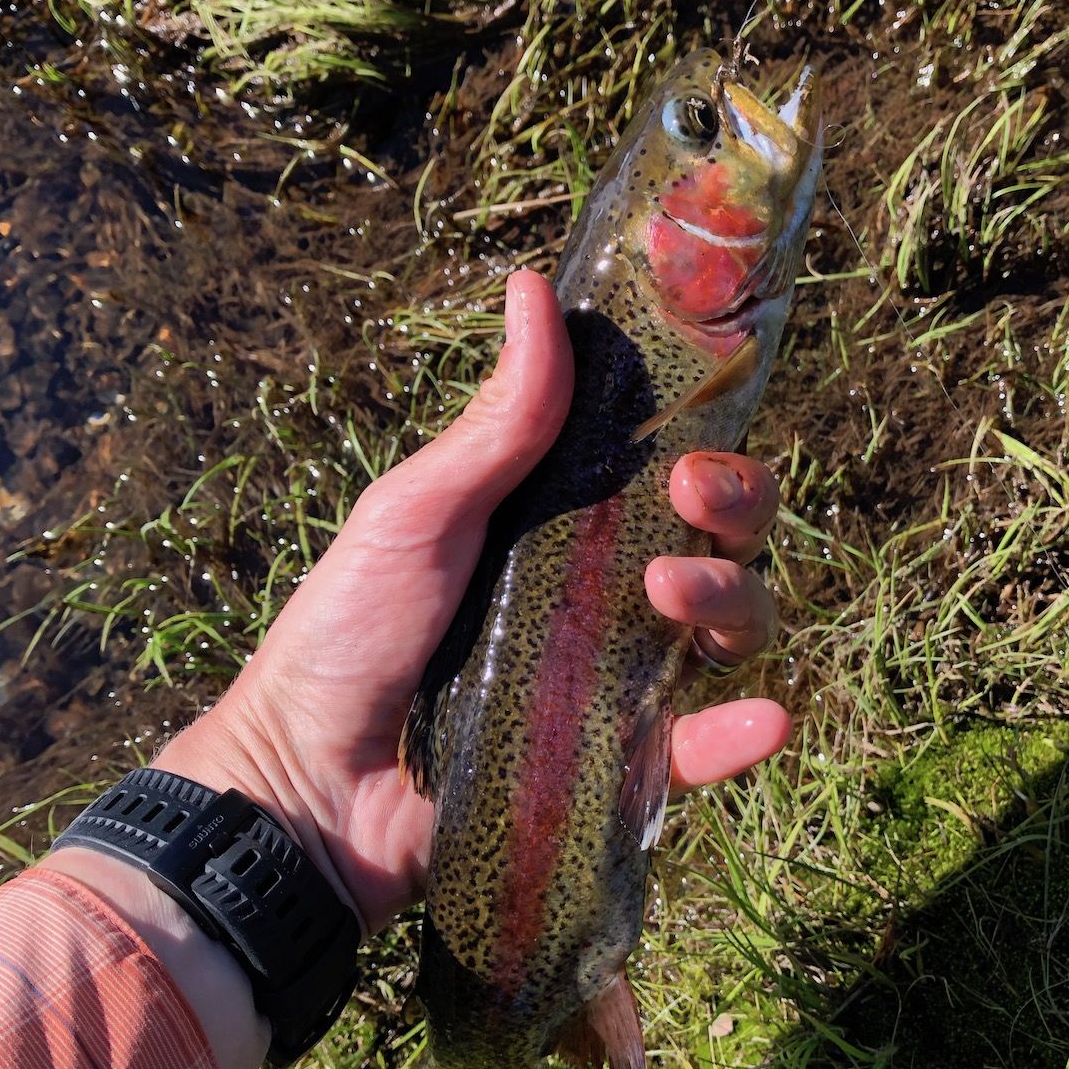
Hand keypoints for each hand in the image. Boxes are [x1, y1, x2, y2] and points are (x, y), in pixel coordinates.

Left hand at [156, 271, 789, 934]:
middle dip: (735, 506)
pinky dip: (739, 737)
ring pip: (728, 631)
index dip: (705, 443)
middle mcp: (604, 596)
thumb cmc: (347, 630)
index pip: (669, 472)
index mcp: (563, 525)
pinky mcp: (612, 768)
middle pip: (720, 539)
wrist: (305, 780)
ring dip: (731, 600)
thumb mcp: (416, 511)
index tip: (693, 427)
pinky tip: (764, 719)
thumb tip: (534, 289)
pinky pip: (694, 752)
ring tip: (668, 595)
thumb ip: (493, 423)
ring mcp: (614, 682)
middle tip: (691, 495)